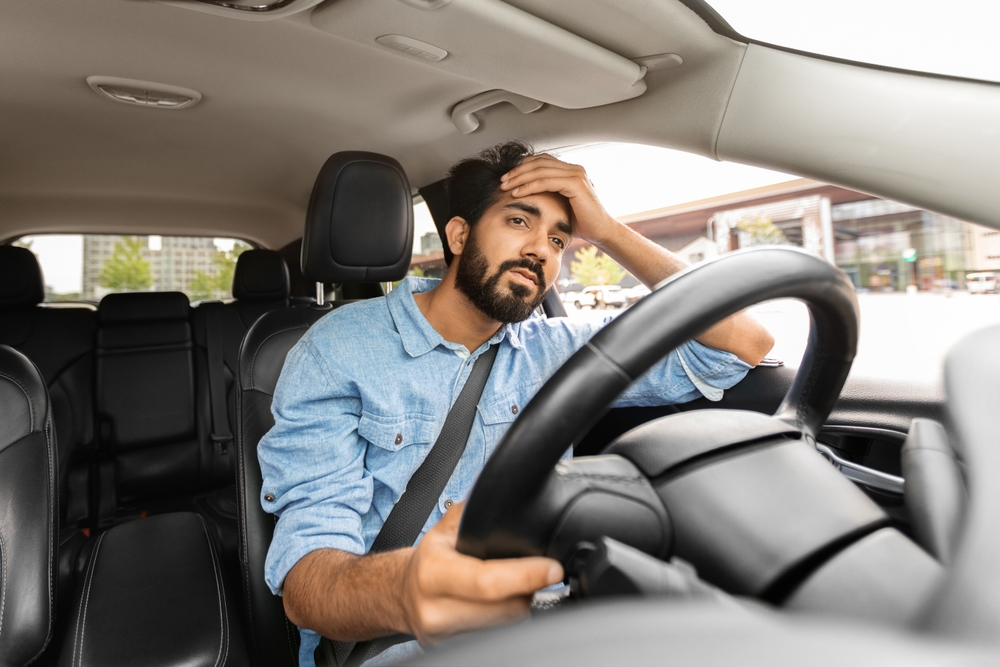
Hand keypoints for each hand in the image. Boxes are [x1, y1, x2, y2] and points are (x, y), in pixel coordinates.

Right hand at [401, 501, 562, 643]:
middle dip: (529, 591)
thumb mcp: (443, 531)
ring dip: (520, 607)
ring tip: (519, 588)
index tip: (552, 569)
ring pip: (505, 626)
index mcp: (433, 573)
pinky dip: (507, 620)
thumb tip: (498, 485)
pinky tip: (504, 605)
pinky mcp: (453, 650)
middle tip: (539, 574)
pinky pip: (496, 636)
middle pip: (506, 610)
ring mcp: (444, 636)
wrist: (397, 595)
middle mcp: (436, 609)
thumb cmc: (427, 561)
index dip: (525, 576)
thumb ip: (472, 511)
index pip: (487, 581)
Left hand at [500, 154, 619, 245]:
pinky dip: (529, 186)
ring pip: (540, 170)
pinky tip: (517, 193)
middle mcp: (574, 169)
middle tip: (502, 181)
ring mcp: (576, 174)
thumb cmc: (581, 222)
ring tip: (505, 187)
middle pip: (539, 162)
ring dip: (519, 178)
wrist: (600, 232)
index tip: (507, 178)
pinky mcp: (575, 183)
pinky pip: (546, 181)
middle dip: (517, 171)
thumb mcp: (561, 205)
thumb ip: (549, 195)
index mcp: (571, 171)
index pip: (541, 161)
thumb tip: (528, 194)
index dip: (522, 167)